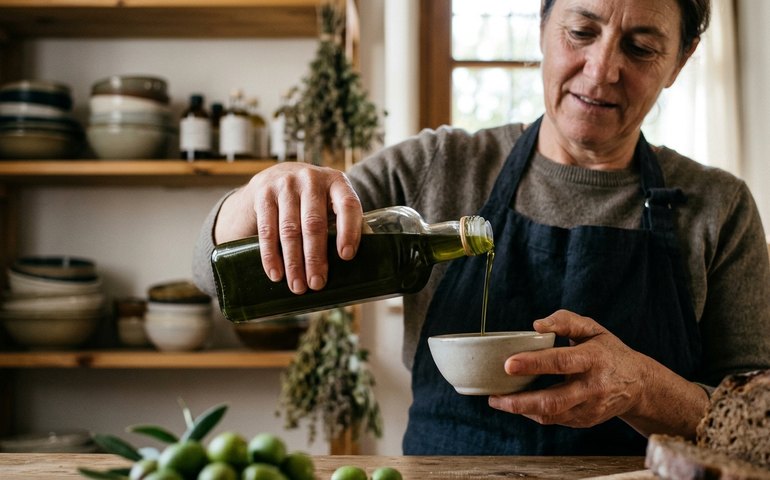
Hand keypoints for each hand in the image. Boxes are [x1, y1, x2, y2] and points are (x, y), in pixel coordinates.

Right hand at [214, 162, 362, 294]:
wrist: (277, 176)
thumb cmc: (313, 201)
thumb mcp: (330, 202)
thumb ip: (340, 225)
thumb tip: (350, 270)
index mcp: (337, 181)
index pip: (348, 205)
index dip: (348, 231)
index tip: (345, 256)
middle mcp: (311, 179)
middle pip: (314, 223)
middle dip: (315, 258)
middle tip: (317, 284)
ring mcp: (285, 184)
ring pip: (290, 229)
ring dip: (293, 262)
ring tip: (297, 286)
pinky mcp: (264, 193)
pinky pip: (267, 229)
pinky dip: (271, 255)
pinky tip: (276, 273)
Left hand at [488, 309, 649, 427]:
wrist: (639, 385)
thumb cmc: (608, 351)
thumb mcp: (593, 329)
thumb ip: (565, 321)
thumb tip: (536, 325)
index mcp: (594, 359)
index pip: (562, 362)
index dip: (534, 363)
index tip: (508, 364)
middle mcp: (593, 387)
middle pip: (554, 400)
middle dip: (521, 401)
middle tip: (494, 396)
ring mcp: (590, 408)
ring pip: (552, 415)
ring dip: (521, 410)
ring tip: (497, 400)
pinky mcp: (585, 421)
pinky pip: (555, 420)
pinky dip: (533, 413)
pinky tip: (517, 404)